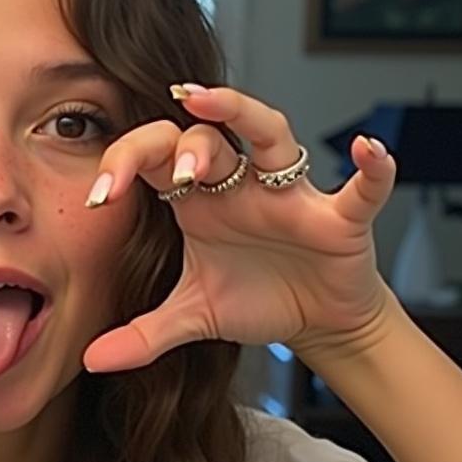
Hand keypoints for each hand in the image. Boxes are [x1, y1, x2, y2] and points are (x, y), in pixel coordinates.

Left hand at [82, 85, 399, 372]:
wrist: (314, 321)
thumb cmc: (256, 299)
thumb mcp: (192, 317)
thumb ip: (142, 336)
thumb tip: (89, 360)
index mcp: (198, 200)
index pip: (156, 159)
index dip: (124, 164)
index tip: (97, 196)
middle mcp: (240, 185)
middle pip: (206, 138)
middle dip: (183, 146)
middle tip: (168, 170)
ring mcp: (289, 195)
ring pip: (271, 134)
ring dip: (245, 118)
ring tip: (214, 101)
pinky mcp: (338, 220)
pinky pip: (360, 189)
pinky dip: (372, 170)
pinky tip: (369, 150)